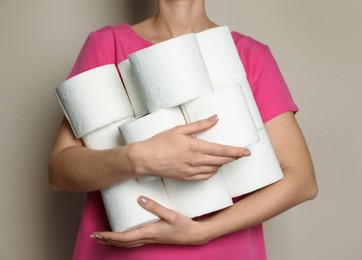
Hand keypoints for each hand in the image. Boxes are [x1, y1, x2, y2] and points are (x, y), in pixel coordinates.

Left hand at [91, 196, 210, 247]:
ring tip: (104, 238)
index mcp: (149, 232)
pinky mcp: (153, 238)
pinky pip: (134, 241)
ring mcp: (150, 239)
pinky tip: (123, 237)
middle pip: (122, 242)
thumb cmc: (183, 225)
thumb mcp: (170, 214)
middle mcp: (147, 238)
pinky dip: (124, 241)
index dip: (109, 236)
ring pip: (128, 243)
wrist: (194, 235)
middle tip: (94, 236)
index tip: (98, 233)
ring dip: (114, 242)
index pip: (123, 237)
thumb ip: (154, 206)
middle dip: (107, 240)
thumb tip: (139, 198)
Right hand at [132, 115, 250, 180]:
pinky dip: (212, 172)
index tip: (247, 151)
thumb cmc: (160, 142)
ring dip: (222, 165)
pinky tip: (212, 168)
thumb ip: (200, 125)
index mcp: (195, 147)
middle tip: (240, 154)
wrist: (145, 159)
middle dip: (233, 158)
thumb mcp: (179, 129)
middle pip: (221, 161)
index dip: (236, 151)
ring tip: (225, 159)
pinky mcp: (186, 178)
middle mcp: (195, 161)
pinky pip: (204, 177)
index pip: (222, 150)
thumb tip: (215, 118)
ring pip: (214, 170)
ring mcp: (191, 171)